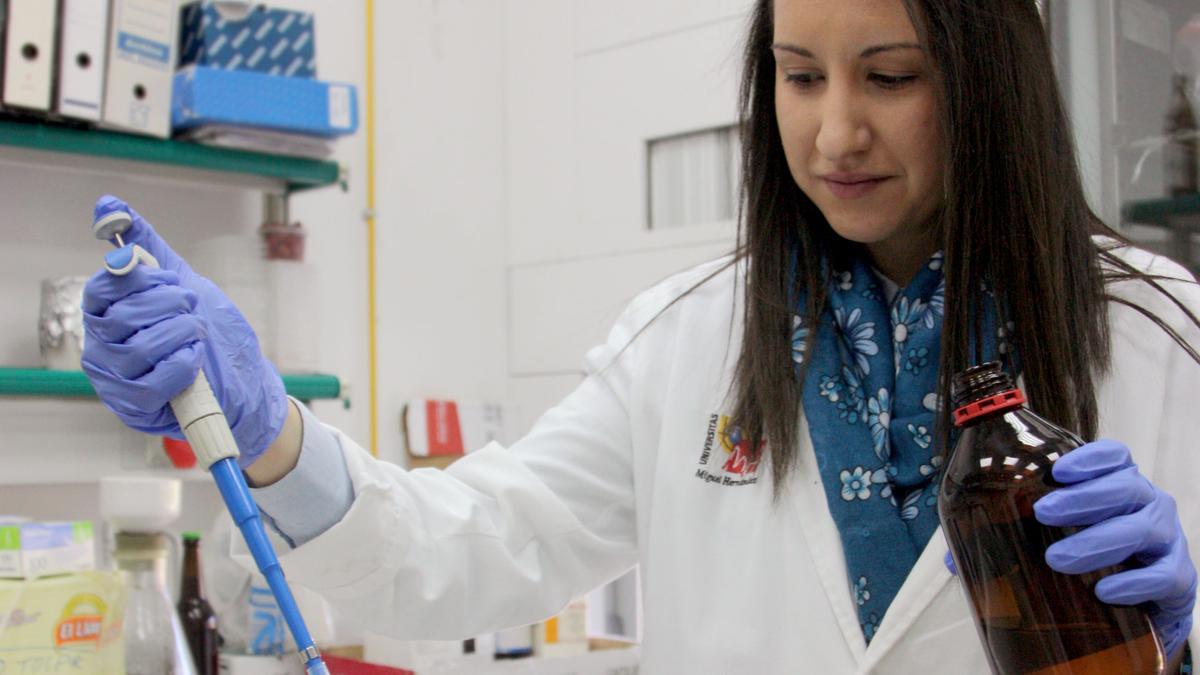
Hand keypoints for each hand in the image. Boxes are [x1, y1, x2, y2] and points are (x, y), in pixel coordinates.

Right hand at [81, 195, 287, 467]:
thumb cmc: (207, 332)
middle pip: (122, 316)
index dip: (139, 279)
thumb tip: (108, 204)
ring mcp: (116, 381)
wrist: (244, 379)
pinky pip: (153, 383)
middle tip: (192, 307)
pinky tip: (195, 360)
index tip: (170, 278)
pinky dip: (183, 365)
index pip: (101, 288)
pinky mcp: (136, 408)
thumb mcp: (181, 281)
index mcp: (106, 313)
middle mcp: (102, 347)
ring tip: (197, 333)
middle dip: (170, 305)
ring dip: (181, 334)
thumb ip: (147, 247)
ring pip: (138, 348)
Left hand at [1034, 439, 1196, 658]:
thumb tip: (954, 552)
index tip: (1056, 470)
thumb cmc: (1091, 564)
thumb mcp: (1056, 540)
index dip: (1090, 458)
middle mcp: (1148, 505)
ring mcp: (1168, 540)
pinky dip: (1134, 582)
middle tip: (1043, 511)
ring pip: (1142, 529)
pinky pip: (1164, 576)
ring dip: (1098, 541)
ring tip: (1057, 558)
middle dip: (1083, 497)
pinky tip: (1104, 590)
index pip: (1115, 457)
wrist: (1137, 613)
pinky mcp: (1178, 579)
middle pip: (1126, 487)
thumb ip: (1013, 535)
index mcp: (1118, 486)